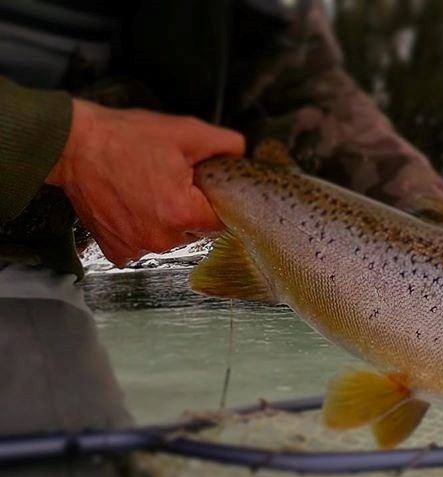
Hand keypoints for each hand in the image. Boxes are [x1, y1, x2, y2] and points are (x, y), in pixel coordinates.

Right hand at [47, 99, 244, 266]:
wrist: (71, 145)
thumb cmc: (124, 138)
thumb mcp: (183, 132)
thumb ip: (223, 144)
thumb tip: (244, 154)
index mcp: (183, 215)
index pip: (220, 222)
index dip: (214, 203)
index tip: (201, 188)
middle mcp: (162, 239)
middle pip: (195, 232)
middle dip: (188, 211)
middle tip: (168, 182)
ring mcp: (138, 248)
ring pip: (170, 240)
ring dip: (164, 222)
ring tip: (146, 191)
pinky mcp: (118, 251)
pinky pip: (142, 246)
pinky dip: (140, 230)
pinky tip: (131, 207)